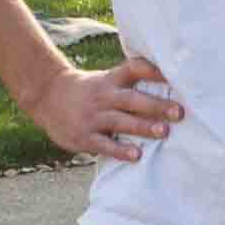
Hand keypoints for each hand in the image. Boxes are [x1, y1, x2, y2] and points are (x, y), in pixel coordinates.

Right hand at [22, 50, 184, 162]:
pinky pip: (104, 144)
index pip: (133, 69)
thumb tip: (168, 88)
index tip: (173, 75)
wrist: (46, 96)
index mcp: (111, 81)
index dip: (153, 71)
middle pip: (132, 99)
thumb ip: (130, 84)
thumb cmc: (88, 91)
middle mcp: (104, 97)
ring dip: (143, 126)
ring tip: (164, 132)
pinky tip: (136, 155)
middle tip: (179, 112)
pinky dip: (120, 150)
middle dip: (156, 106)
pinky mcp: (84, 136)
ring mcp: (93, 117)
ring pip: (121, 121)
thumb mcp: (105, 80)